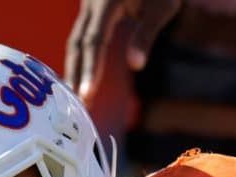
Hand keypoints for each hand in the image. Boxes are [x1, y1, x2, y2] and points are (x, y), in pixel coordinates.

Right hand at [65, 0, 180, 101]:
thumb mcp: (163, 7)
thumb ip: (146, 34)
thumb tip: (135, 66)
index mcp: (106, 1)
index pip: (93, 41)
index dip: (89, 68)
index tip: (86, 95)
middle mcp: (91, 3)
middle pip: (77, 43)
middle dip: (75, 74)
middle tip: (73, 106)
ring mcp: (88, 5)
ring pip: (75, 40)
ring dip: (74, 68)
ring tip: (73, 97)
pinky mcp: (91, 10)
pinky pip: (81, 37)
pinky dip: (79, 59)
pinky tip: (78, 78)